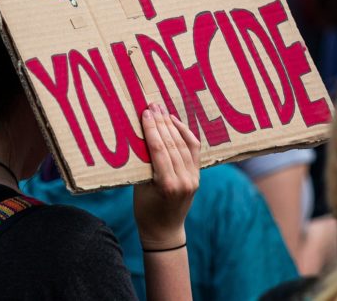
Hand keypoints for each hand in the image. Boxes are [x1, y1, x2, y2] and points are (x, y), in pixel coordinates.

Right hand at [133, 103, 200, 249]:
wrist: (164, 231)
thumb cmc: (145, 210)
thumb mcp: (139, 187)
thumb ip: (144, 164)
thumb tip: (141, 135)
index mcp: (166, 185)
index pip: (159, 150)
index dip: (152, 129)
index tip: (145, 113)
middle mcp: (184, 180)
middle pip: (172, 144)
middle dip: (161, 122)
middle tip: (152, 105)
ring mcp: (193, 178)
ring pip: (183, 144)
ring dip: (172, 124)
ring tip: (161, 110)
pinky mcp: (197, 176)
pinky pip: (193, 150)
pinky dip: (185, 134)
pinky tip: (175, 122)